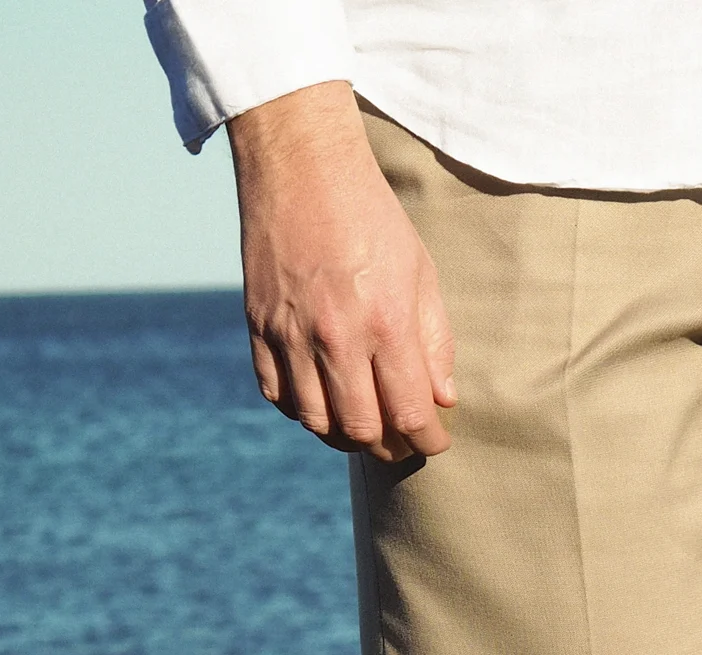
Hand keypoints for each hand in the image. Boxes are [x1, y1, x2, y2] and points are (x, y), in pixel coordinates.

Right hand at [227, 81, 455, 459]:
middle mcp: (336, 335)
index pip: (410, 413)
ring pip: (316, 421)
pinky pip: (276, 393)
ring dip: (343, 434)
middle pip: (362, 429)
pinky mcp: (258, 324)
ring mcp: (291, 332)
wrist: (301, 162)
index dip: (428, 440)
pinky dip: (300, 409)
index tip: (435, 441)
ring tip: (362, 424)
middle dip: (389, 446)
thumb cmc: (371, 215)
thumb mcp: (421, 272)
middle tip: (401, 439)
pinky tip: (321, 400)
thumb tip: (443, 400)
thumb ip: (435, 341)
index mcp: (386, 322)